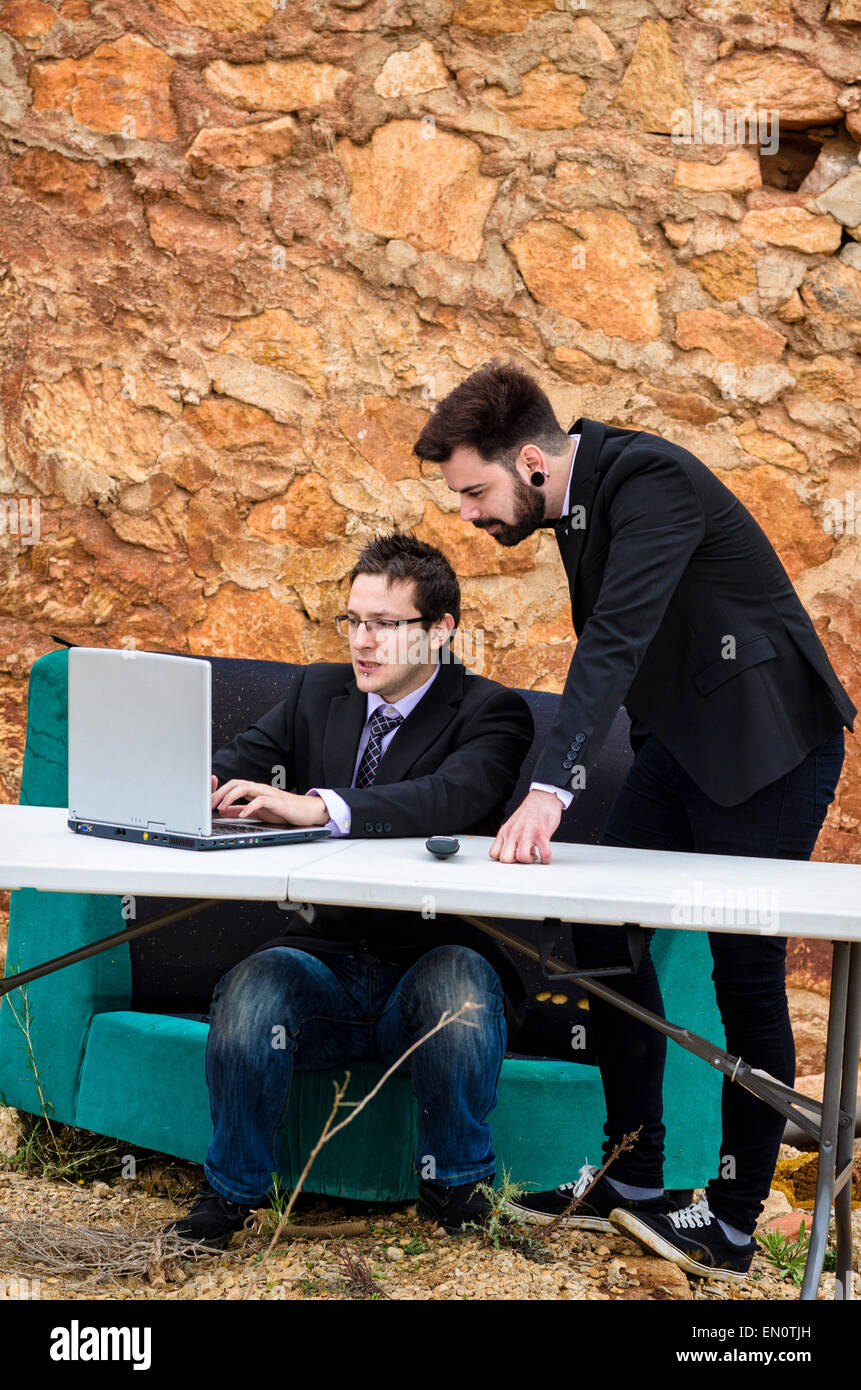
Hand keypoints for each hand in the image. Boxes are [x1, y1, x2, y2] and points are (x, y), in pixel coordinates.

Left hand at [211, 779, 328, 826]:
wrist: (308, 811)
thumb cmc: (285, 810)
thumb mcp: (259, 812)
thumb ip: (241, 810)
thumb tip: (224, 811)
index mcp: (255, 790)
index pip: (233, 784)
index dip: (219, 790)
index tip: (207, 800)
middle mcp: (260, 789)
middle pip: (236, 783)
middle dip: (221, 792)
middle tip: (210, 804)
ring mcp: (268, 794)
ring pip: (246, 787)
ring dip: (231, 797)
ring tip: (221, 807)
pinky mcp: (277, 802)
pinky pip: (260, 800)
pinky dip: (250, 806)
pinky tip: (243, 814)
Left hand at [490, 788, 562, 864]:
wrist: (543, 798)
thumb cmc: (530, 812)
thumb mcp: (512, 824)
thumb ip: (509, 837)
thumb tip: (511, 852)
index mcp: (505, 831)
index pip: (494, 854)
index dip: (504, 858)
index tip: (513, 857)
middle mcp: (513, 833)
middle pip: (506, 859)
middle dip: (515, 862)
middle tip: (523, 856)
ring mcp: (527, 833)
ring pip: (522, 858)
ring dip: (530, 861)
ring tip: (534, 855)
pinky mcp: (542, 834)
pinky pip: (544, 854)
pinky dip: (546, 859)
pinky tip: (545, 856)